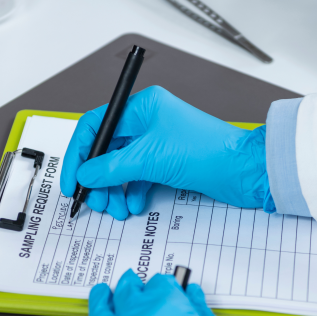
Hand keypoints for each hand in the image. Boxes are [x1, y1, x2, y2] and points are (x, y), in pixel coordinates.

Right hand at [60, 86, 272, 218]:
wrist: (244, 170)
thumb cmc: (209, 152)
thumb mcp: (150, 159)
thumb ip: (111, 167)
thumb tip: (85, 175)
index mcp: (142, 107)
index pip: (95, 126)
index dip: (79, 154)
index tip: (72, 181)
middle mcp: (147, 120)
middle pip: (106, 149)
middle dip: (97, 178)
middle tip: (93, 201)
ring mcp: (157, 142)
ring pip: (120, 166)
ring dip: (113, 189)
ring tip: (115, 208)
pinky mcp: (168, 161)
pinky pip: (137, 176)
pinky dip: (131, 191)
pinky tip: (133, 204)